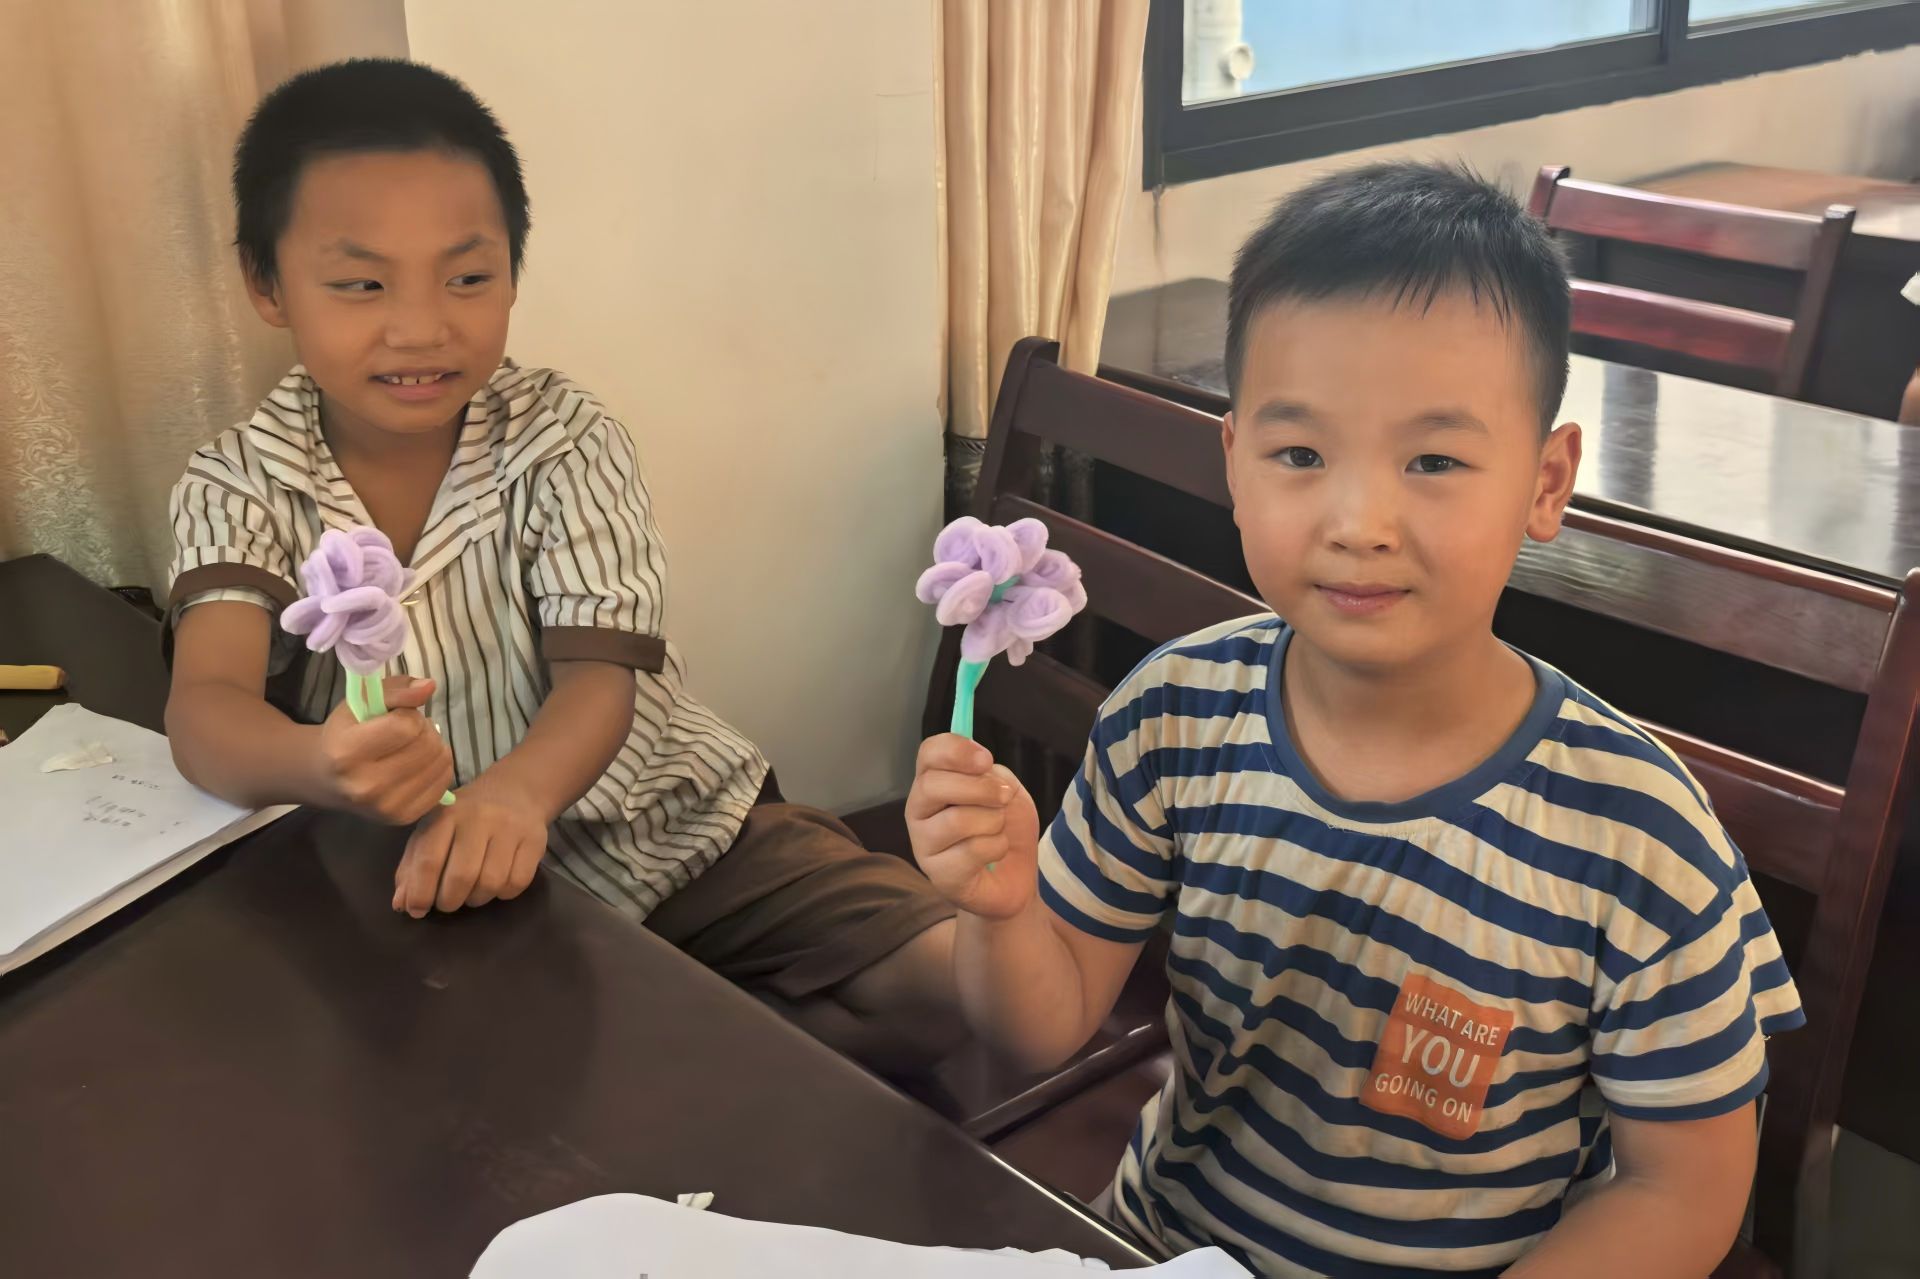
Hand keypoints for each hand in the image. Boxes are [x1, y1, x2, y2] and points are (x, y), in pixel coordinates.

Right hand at [316, 676, 454, 823]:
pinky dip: (438, 766)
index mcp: (346, 754)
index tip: (396, 716)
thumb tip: (430, 686)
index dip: (408, 713)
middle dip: (423, 729)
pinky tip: (418, 763)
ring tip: (412, 746)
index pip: (405, 726)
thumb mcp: (360, 702)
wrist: (328, 779)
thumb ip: (396, 689)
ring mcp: (386, 807)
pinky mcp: (403, 818)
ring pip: (440, 762)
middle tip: (406, 731)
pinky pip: (444, 782)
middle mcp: (365, 786)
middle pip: (427, 745)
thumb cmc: (345, 734)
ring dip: (434, 746)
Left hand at [392, 774, 548, 916]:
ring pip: (491, 883)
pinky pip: (517, 882)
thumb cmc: (464, 819)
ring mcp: (510, 828)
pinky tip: (497, 884)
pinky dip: (504, 893)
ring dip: (477, 899)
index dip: (420, 892)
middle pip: (462, 876)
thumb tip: (402, 904)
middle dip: (450, 901)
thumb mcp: (433, 832)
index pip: (429, 860)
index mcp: (446, 815)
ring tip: (472, 893)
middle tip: (448, 903)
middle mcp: (478, 818)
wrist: (514, 792)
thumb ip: (413, 867)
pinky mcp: (535, 840)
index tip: (417, 911)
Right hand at [906, 734, 1040, 919]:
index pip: (928, 753)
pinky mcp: (938, 874)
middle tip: (1004, 797)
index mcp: (933, 781)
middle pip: (933, 785)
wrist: (1016, 875)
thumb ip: (991, 774)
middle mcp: (919, 810)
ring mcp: (923, 844)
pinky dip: (997, 848)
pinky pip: (973, 850)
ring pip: (957, 820)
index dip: (956, 750)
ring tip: (998, 829)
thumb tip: (981, 770)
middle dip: (980, 788)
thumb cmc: (1006, 827)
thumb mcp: (1007, 789)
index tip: (986, 760)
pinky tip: (994, 855)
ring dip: (993, 821)